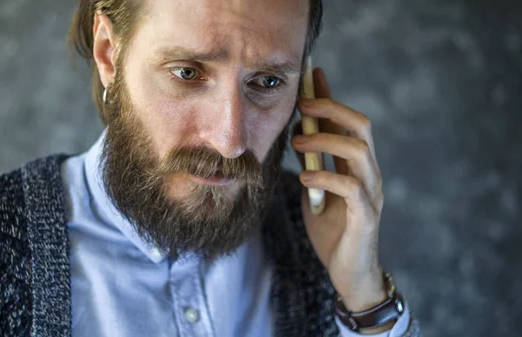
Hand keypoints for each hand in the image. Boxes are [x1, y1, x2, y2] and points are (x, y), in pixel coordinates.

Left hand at [291, 68, 387, 314]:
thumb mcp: (317, 191)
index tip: (314, 75)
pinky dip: (326, 177)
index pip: (349, 123)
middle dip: (332, 109)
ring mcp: (371, 194)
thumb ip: (313, 165)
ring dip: (325, 141)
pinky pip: (351, 188)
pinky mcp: (367, 217)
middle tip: (302, 105)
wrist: (348, 273)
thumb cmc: (332, 231)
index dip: (333, 98)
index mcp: (357, 167)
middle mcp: (369, 174)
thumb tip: (298, 136)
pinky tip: (305, 178)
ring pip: (359, 151)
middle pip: (361, 127)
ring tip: (297, 143)